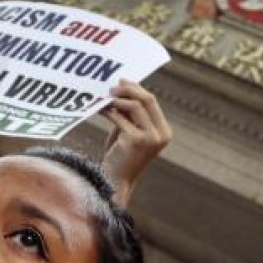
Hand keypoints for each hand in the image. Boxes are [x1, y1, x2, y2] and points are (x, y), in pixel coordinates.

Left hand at [100, 81, 171, 206]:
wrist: (115, 181)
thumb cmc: (121, 156)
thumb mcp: (130, 132)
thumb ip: (130, 114)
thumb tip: (122, 88)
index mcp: (164, 131)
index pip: (152, 101)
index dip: (136, 88)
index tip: (121, 81)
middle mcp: (161, 134)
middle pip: (147, 100)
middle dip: (128, 89)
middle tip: (110, 86)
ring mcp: (150, 138)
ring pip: (135, 106)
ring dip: (117, 99)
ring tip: (103, 97)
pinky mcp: (135, 141)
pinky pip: (120, 118)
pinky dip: (108, 111)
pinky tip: (99, 109)